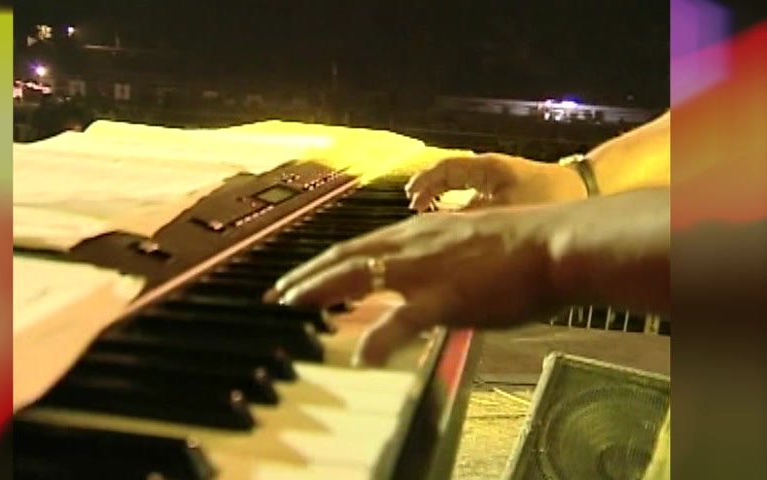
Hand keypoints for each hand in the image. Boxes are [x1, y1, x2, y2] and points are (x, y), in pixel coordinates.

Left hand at [265, 209, 561, 365]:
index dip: (320, 263)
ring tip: (292, 306)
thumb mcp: (462, 243)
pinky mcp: (447, 297)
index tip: (295, 278)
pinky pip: (404, 320)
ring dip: (320, 290)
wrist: (551, 243)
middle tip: (275, 295)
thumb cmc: (515, 246)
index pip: (355, 246)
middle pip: (344, 257)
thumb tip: (413, 278)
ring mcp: (425, 270)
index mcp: (416, 233)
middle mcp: (411, 245)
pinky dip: (379, 337)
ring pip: (359, 276)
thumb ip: (431, 258)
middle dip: (305, 276)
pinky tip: (360, 356)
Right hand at [406, 153, 586, 211]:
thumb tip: (443, 227)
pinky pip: (474, 199)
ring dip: (444, 202)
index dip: (424, 182)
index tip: (411, 197)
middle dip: (429, 191)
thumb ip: (471, 218)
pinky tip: (456, 226)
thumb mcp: (506, 211)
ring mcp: (498, 183)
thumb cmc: (549, 197)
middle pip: (449, 176)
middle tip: (413, 206)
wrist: (586, 192)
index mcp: (486, 168)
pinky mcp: (508, 195)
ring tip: (428, 217)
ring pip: (461, 189)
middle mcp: (489, 171)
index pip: (445, 168)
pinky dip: (460, 209)